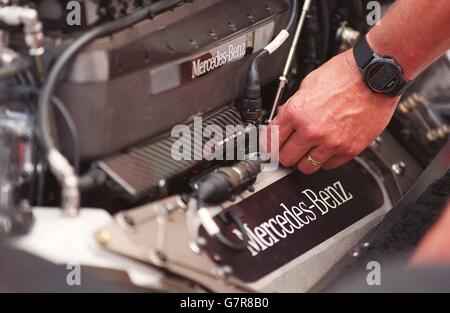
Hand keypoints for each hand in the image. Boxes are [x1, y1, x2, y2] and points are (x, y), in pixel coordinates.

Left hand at [266, 49, 398, 173]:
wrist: (376, 75)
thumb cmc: (346, 74)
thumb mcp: (308, 84)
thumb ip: (293, 105)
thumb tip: (283, 120)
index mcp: (296, 112)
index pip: (271, 140)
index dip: (269, 145)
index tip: (270, 147)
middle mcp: (312, 130)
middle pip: (286, 159)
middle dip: (285, 153)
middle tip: (289, 148)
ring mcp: (331, 143)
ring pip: (306, 167)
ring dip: (304, 159)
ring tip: (309, 149)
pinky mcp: (349, 150)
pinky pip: (328, 165)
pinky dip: (325, 159)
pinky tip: (326, 147)